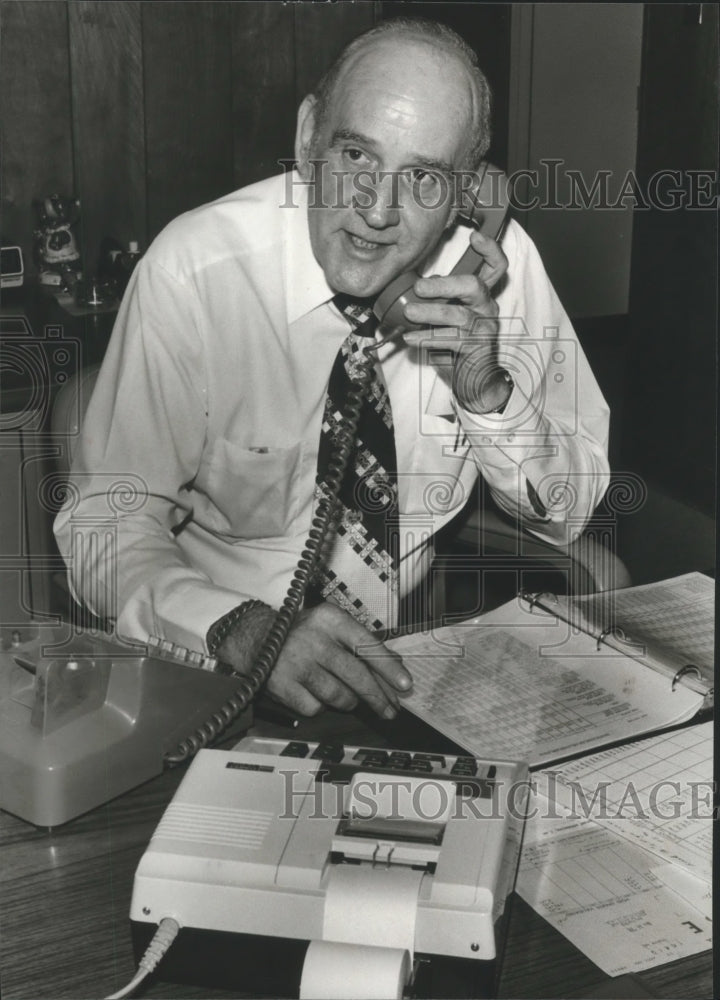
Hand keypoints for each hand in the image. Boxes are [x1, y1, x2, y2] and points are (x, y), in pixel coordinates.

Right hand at [217, 601, 411, 717]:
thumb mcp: (332, 626)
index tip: (405, 684)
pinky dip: (321, 705)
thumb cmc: (303, 633)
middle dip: (378, 696)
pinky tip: (317, 693)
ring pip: (339, 696)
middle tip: (390, 709)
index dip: (388, 667)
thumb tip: (395, 666)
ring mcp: (297, 664)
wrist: (257, 639)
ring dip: (349, 700)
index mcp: (330, 619)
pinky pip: (316, 707)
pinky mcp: (283, 686)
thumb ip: (361, 643)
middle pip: (356, 675)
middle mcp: (314, 639)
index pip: (366, 645)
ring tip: (348, 696)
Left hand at [401, 231, 509, 412]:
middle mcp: (487, 307)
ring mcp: (485, 328)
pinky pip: (451, 340)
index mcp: (481, 294)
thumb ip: (440, 297)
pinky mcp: (478, 348)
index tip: (474, 236)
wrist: (473, 380)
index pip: (495, 266)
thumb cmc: (456, 343)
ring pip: (459, 314)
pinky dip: (427, 338)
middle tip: (419, 288)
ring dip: (430, 313)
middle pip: (473, 285)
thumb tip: (422, 285)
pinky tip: (411, 339)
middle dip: (445, 284)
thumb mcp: (447, 315)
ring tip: (409, 314)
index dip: (489, 249)